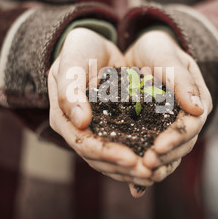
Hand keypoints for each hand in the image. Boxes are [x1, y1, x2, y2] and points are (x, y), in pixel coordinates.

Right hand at [48, 28, 151, 192]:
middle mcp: (76, 129)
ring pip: (108, 159)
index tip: (131, 159)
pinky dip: (134, 156)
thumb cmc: (78, 50)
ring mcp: (92, 130)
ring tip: (154, 172)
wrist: (91, 45)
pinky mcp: (108, 126)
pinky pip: (120, 147)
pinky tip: (152, 163)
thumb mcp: (72, 62)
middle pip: (97, 158)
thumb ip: (70, 90)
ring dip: (130, 169)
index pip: (83, 144)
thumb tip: (81, 122)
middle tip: (148, 171)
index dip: (106, 154)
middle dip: (122, 167)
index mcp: (63, 118)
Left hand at [125, 29, 212, 195]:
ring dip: (156, 168)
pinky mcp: (153, 131)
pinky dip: (144, 168)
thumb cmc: (157, 49)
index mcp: (195, 101)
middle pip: (182, 145)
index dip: (176, 138)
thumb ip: (181, 79)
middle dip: (165, 157)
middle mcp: (185, 118)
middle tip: (145, 165)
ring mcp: (170, 126)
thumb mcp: (167, 57)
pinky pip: (152, 152)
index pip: (191, 125)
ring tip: (140, 178)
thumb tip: (199, 108)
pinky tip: (135, 186)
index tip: (157, 148)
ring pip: (169, 153)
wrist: (143, 52)